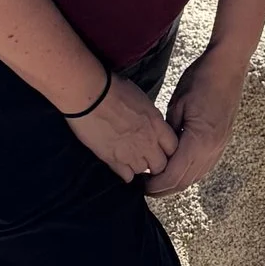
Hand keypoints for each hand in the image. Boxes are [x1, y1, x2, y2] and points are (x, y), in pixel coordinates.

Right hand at [68, 71, 177, 185]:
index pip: (174, 147)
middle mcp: (147, 141)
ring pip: (143, 171)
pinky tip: (121, 166)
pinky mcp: (113, 160)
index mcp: (156, 123)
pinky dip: (125, 173)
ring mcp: (130, 153)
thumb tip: (149, 123)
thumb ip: (149, 117)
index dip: (168, 149)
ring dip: (140, 166)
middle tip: (148, 157)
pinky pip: (126, 176)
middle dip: (156, 163)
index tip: (161, 147)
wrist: (90, 96)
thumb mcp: (141, 99)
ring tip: (132, 159)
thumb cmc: (113, 89)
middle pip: (161, 164)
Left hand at [143, 48, 243, 199]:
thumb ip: (169, 132)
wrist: (228, 66)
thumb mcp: (177, 104)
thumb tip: (159, 150)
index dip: (156, 183)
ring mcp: (220, 146)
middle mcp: (212, 149)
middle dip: (164, 188)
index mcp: (199, 141)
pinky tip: (178, 171)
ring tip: (159, 182)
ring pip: (196, 177)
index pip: (174, 174)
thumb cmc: (200, 79)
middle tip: (145, 188)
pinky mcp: (222, 141)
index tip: (140, 185)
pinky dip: (190, 173)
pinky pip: (205, 166)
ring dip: (177, 183)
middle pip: (185, 181)